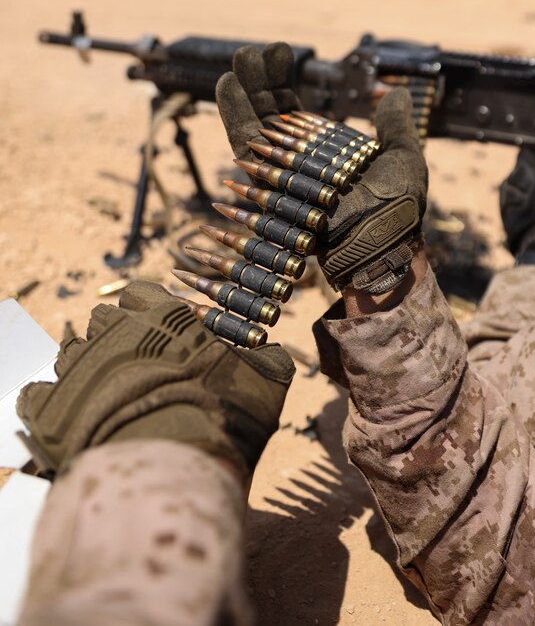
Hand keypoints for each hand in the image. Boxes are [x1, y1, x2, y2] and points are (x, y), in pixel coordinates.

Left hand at [16, 281, 293, 478]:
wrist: (174, 464)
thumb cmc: (222, 414)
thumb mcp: (264, 380)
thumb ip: (265, 359)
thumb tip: (273, 354)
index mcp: (160, 315)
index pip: (142, 294)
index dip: (149, 312)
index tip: (160, 334)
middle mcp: (113, 330)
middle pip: (103, 320)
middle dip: (115, 339)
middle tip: (136, 372)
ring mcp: (76, 367)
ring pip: (71, 354)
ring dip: (86, 370)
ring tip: (105, 400)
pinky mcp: (47, 408)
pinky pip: (37, 394)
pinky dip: (49, 403)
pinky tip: (71, 420)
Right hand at [216, 44, 427, 291]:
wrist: (382, 238)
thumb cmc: (397, 207)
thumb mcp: (402, 156)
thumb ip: (394, 124)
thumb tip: (398, 93)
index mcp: (325, 154)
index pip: (295, 113)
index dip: (283, 81)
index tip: (279, 51)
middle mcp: (298, 162)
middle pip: (269, 115)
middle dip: (258, 82)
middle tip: (249, 52)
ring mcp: (281, 172)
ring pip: (252, 127)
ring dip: (243, 92)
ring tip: (238, 58)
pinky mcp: (267, 182)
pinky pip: (245, 147)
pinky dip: (233, 115)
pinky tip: (226, 84)